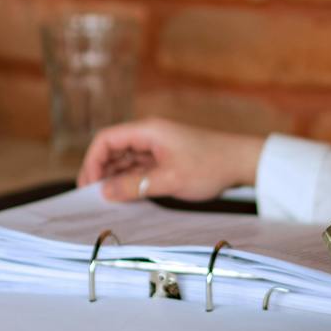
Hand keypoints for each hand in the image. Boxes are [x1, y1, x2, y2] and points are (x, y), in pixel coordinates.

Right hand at [74, 118, 264, 203]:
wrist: (241, 162)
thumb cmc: (209, 166)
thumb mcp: (169, 180)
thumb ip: (135, 186)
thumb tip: (105, 192)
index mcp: (148, 131)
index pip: (107, 139)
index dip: (93, 160)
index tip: (89, 184)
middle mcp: (149, 135)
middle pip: (114, 149)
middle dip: (101, 171)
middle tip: (93, 196)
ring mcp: (157, 146)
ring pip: (125, 159)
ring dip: (115, 177)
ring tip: (108, 199)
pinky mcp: (165, 158)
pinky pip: (139, 167)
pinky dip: (130, 180)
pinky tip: (126, 196)